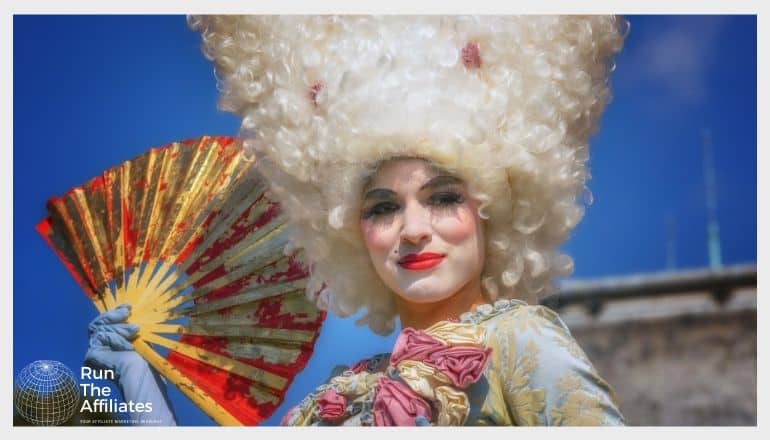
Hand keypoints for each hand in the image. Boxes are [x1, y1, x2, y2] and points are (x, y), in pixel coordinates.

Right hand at [84, 304, 177, 424]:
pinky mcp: (91, 355)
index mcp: (112, 343)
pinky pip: (101, 336)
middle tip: (127, 312)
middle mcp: (101, 348)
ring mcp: (95, 351)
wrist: (141, 372)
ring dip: (120, 328)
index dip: (115, 312)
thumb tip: (128, 308)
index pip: (107, 323)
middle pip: (99, 323)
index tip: (128, 305)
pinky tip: (127, 346)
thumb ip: (129, 325)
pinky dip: (116, 338)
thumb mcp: (137, 336)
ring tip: (135, 331)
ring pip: (100, 328)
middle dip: (114, 315)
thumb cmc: (146, 358)